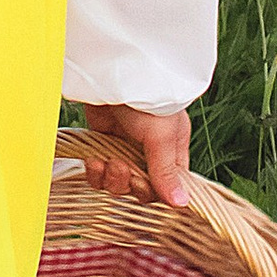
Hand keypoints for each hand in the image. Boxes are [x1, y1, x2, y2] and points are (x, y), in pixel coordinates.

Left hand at [77, 101, 192, 210]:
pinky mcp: (103, 143)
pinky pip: (100, 172)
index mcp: (172, 150)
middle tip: (121, 167)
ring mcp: (125, 149)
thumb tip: (182, 204)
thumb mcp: (161, 136)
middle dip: (129, 183)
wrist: (114, 72)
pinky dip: (96, 172)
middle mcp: (150, 152)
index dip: (153, 192)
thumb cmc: (147, 98)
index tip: (143, 185)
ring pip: (118, 183)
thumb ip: (167, 171)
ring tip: (107, 162)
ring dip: (111, 178)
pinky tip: (94, 160)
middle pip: (140, 189)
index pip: (167, 186)